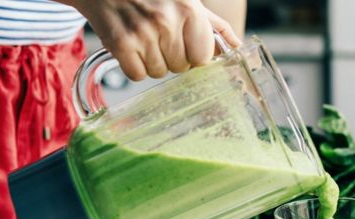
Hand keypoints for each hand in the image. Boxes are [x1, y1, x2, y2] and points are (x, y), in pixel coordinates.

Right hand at [71, 0, 241, 79]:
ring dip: (151, 61)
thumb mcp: (187, 1)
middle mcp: (167, 21)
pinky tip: (130, 46)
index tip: (183, 45)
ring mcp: (142, 34)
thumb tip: (235, 46)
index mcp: (189, 10)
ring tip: (143, 38)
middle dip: (171, 57)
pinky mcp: (120, 44)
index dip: (192, 55)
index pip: (202, 58)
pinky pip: (137, 75)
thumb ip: (214, 25)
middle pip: (180, 67)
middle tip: (158, 37)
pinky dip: (133, 66)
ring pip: (158, 73)